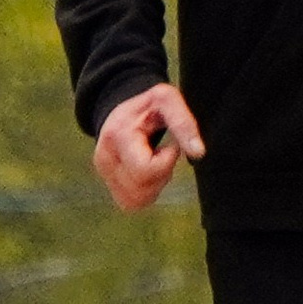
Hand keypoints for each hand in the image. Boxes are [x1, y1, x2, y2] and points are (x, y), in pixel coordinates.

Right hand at [92, 82, 205, 213]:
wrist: (124, 112)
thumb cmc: (149, 106)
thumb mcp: (167, 100)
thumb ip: (184, 123)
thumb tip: (199, 153)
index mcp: (116, 135)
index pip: (145, 169)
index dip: (167, 160)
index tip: (170, 144)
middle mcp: (104, 159)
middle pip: (142, 188)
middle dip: (162, 174)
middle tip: (163, 153)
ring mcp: (104, 175)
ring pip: (138, 200)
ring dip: (156, 184)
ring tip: (155, 161)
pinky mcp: (109, 187)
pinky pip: (133, 203)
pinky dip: (148, 192)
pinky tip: (148, 172)